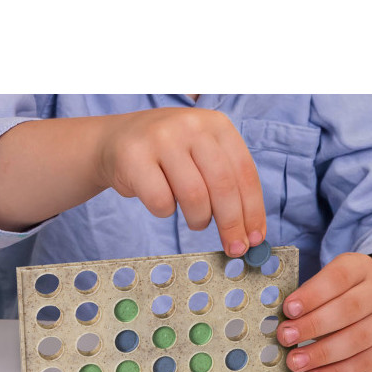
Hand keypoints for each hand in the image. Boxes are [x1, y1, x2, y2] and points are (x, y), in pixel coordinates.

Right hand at [97, 108, 265, 255]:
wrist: (116, 141)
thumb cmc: (168, 157)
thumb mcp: (202, 155)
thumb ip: (228, 184)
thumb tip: (251, 232)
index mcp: (217, 124)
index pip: (244, 172)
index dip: (253, 210)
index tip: (255, 238)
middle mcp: (191, 125)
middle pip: (222, 185)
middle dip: (231, 224)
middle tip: (234, 248)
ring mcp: (161, 138)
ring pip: (194, 196)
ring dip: (199, 219)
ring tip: (197, 220)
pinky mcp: (134, 157)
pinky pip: (161, 201)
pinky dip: (166, 211)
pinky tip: (163, 202)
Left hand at [277, 252, 371, 371]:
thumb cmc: (341, 294)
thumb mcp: (325, 282)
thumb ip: (306, 298)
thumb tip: (281, 322)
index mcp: (361, 267)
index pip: (339, 278)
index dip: (313, 295)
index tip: (288, 310)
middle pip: (350, 309)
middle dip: (313, 325)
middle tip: (286, 338)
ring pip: (359, 339)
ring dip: (322, 354)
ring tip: (296, 362)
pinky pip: (366, 364)